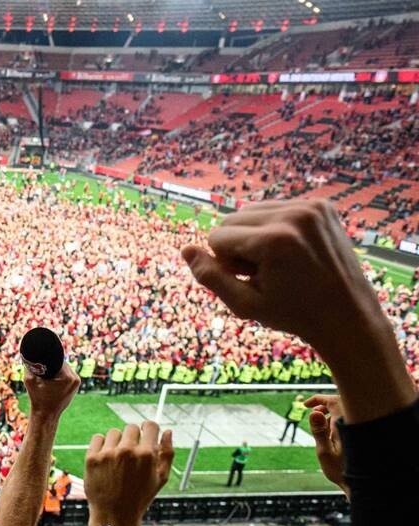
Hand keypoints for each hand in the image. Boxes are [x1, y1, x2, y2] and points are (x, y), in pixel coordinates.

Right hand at [24, 362, 80, 422]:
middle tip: (43, 371)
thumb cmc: (37, 398)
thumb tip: (28, 355)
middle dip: (53, 365)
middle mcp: (75, 379)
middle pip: (62, 363)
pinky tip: (53, 382)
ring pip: (65, 369)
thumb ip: (29, 365)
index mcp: (67, 377)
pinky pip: (68, 375)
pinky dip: (60, 376)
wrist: (45, 414)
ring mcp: (77, 383)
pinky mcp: (76, 386)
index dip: (49, 358)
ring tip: (48, 378)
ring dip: (57, 370)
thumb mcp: (29, 380)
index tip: (42, 362)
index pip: (58, 359)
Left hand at [85, 422, 173, 525]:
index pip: (150, 425)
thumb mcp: (161, 478)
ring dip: (117, 441)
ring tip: (118, 459)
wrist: (114, 515)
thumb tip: (168, 431)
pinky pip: (97, 438)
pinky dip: (101, 445)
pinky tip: (106, 458)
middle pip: (131, 427)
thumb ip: (167, 453)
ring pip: (114, 432)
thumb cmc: (140, 497)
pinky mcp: (92, 458)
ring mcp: (108, 454)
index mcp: (146, 455)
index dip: (149, 429)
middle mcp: (127, 451)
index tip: (145, 434)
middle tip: (131, 454)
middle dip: (133, 437)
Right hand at [181, 199, 383, 351]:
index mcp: (274, 240)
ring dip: (253, 235)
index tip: (249, 280)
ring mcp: (311, 207)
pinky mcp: (321, 205)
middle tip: (262, 272)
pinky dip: (274, 227)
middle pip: (232, 218)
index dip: (225, 263)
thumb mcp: (244, 304)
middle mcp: (293, 216)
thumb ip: (210, 277)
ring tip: (277, 261)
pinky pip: (275, 208)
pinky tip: (291, 250)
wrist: (348, 313)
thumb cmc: (293, 314)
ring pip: (251, 211)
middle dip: (237, 245)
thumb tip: (185, 250)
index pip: (217, 236)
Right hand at [303, 394, 347, 494]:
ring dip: (329, 413)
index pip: (333, 400)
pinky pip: (347, 420)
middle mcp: (353, 424)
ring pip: (343, 411)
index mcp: (345, 425)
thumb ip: (318, 431)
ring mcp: (357, 429)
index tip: (305, 405)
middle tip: (311, 413)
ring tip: (318, 423)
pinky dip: (335, 420)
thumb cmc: (341, 470)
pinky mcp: (357, 434)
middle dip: (323, 404)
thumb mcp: (324, 452)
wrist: (359, 483)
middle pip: (339, 403)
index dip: (318, 398)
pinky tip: (329, 432)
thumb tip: (314, 412)